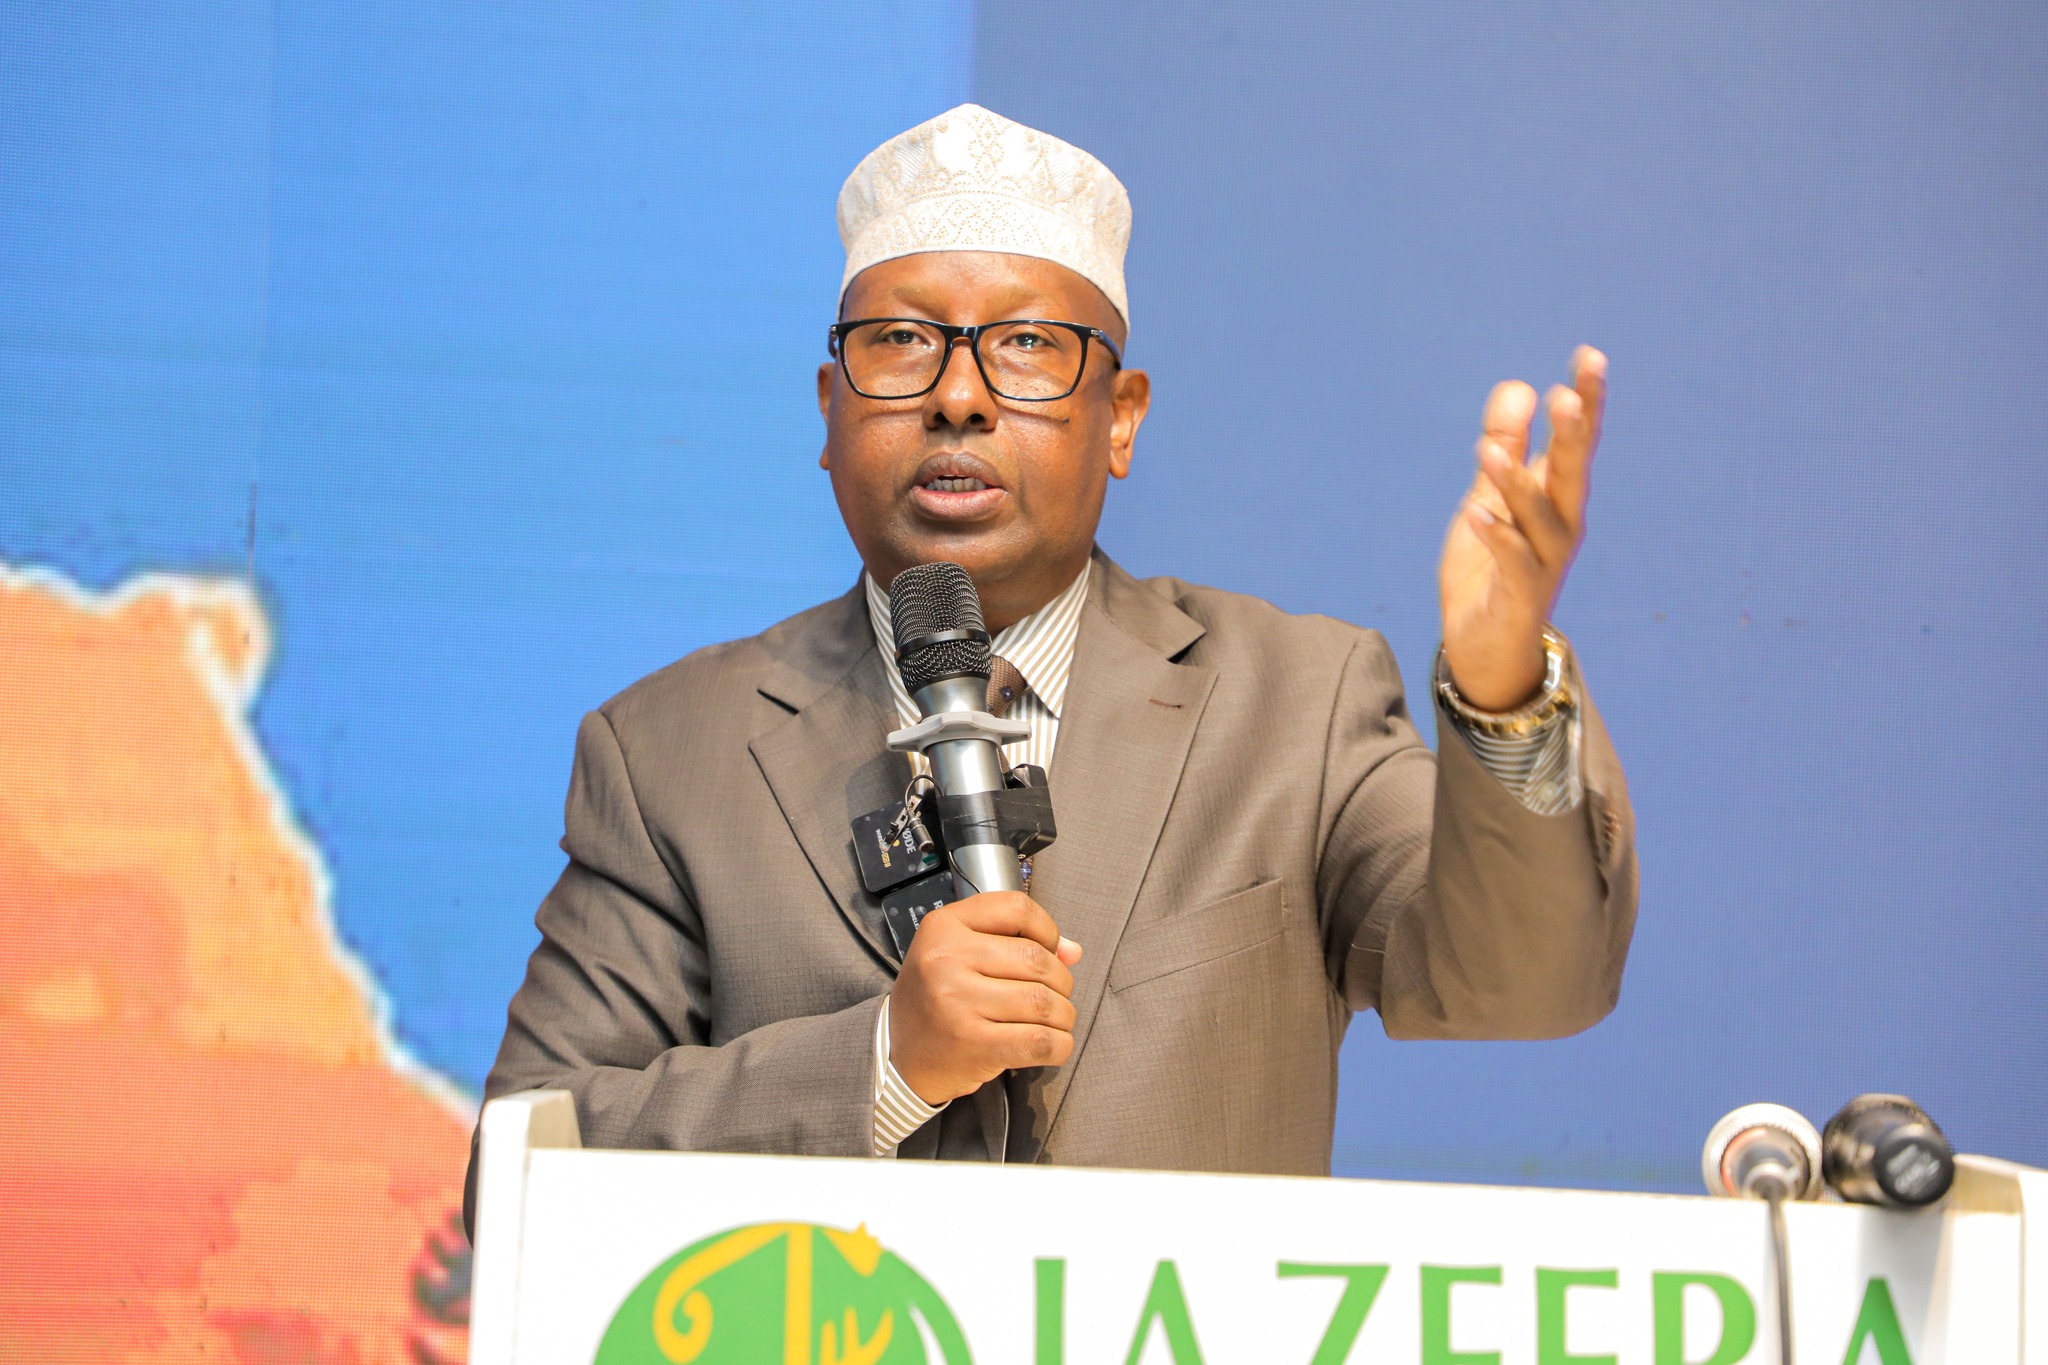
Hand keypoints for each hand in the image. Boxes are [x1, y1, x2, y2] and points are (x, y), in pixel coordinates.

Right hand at [887, 891, 1084, 1105]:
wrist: (898, 1054)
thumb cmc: (936, 998)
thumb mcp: (960, 954)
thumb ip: (1015, 942)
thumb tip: (1073, 951)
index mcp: (944, 926)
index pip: (1017, 908)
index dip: (1047, 929)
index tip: (1049, 950)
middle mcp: (947, 959)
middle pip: (1037, 959)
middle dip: (1061, 980)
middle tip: (1056, 995)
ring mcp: (958, 1003)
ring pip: (1043, 1002)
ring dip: (1063, 1015)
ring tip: (1056, 1021)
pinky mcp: (973, 1044)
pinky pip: (1039, 1041)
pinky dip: (1059, 1045)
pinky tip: (1053, 1044)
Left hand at [1438, 346, 1607, 710]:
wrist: (1486, 644)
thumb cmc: (1493, 567)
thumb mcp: (1491, 497)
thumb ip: (1505, 447)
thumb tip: (1519, 388)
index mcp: (1557, 498)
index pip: (1576, 443)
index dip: (1585, 401)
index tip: (1589, 356)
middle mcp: (1561, 525)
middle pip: (1573, 472)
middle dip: (1574, 433)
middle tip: (1570, 392)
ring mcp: (1545, 562)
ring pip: (1538, 517)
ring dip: (1517, 483)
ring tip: (1490, 450)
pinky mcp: (1520, 595)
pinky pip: (1512, 563)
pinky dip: (1497, 538)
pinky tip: (1476, 514)